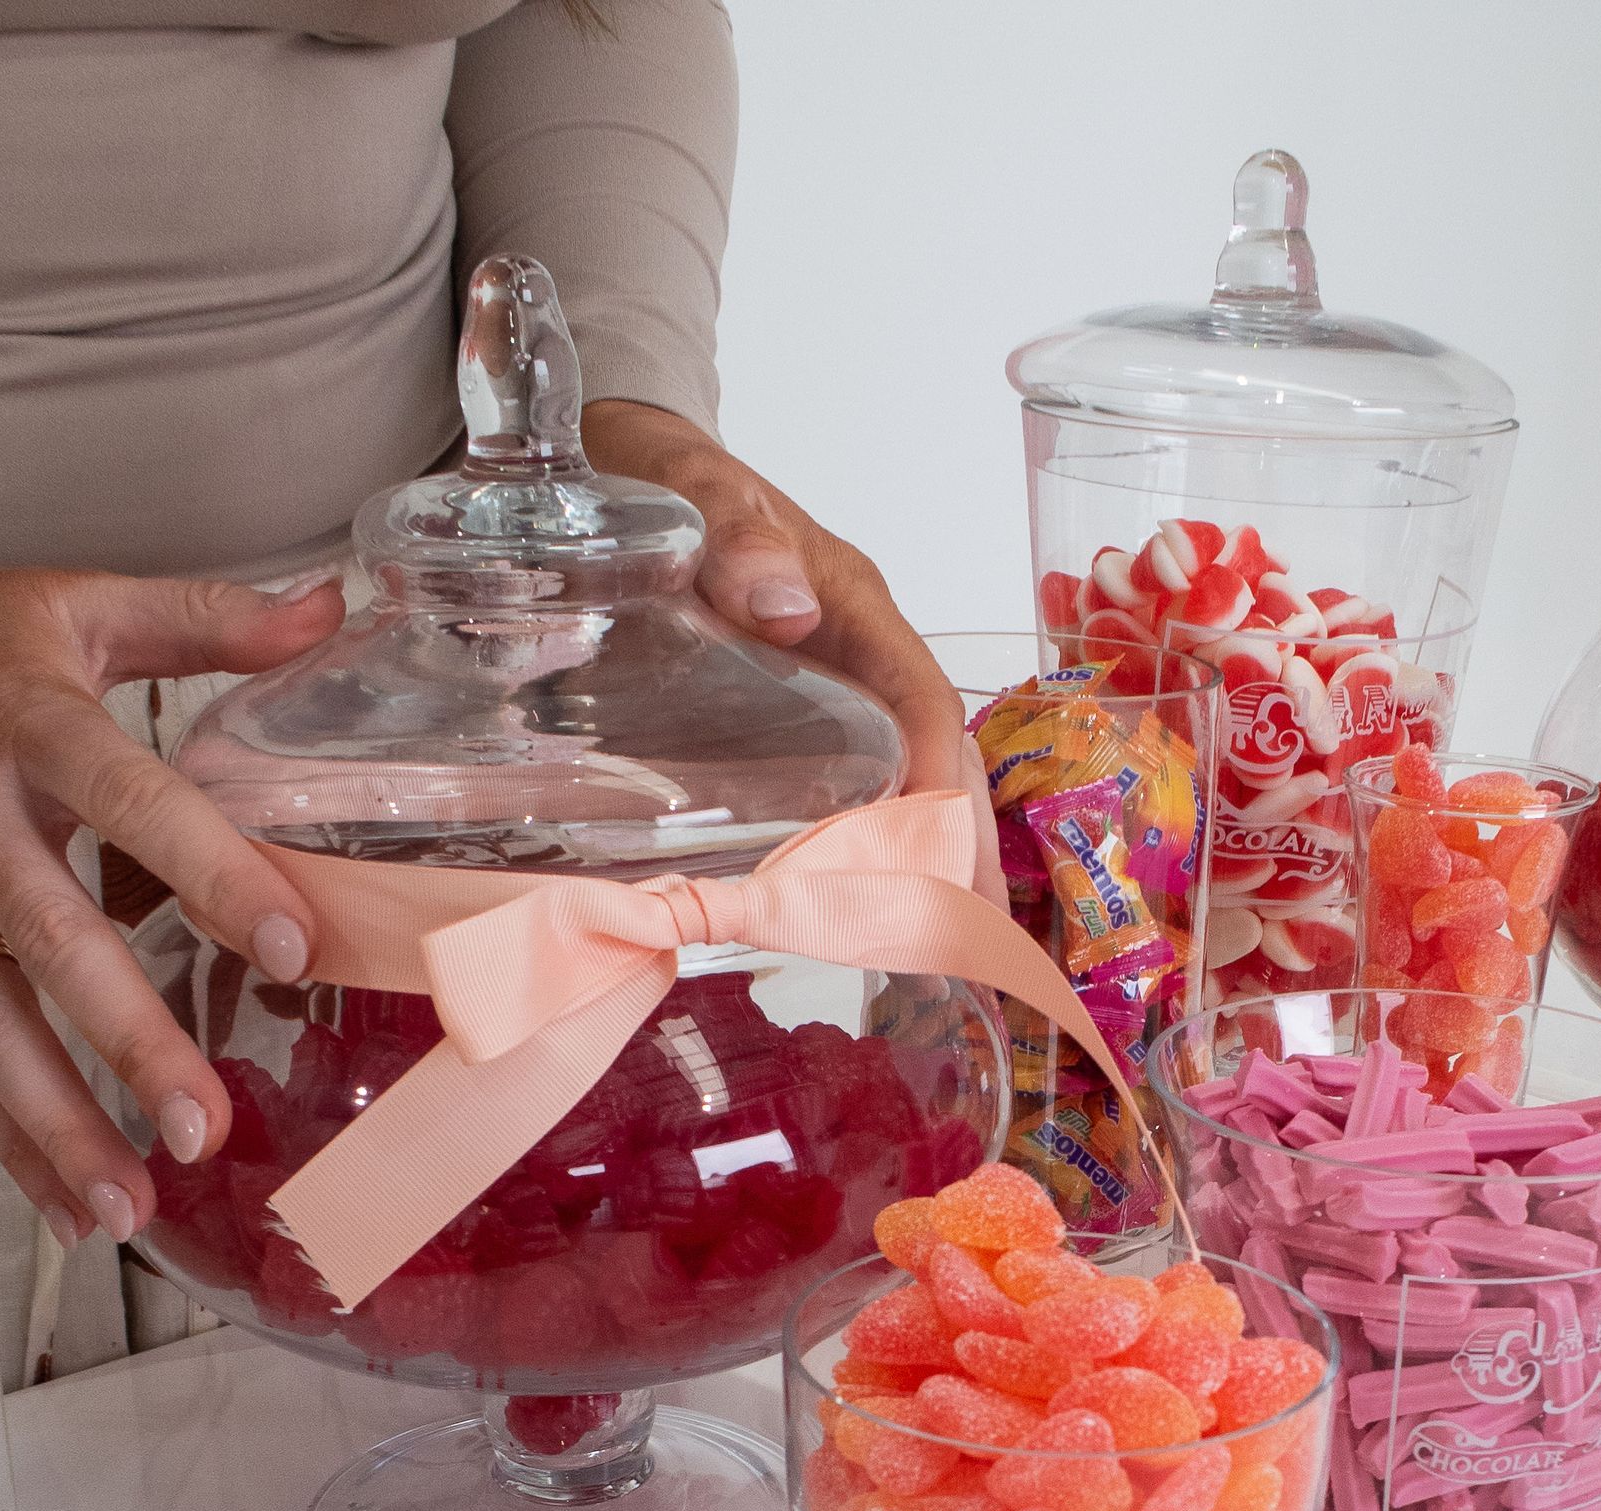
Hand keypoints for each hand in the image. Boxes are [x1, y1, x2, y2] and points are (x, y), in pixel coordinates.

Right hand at [0, 565, 345, 1242]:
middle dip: (126, 1039)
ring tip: (130, 1204)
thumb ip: (203, 618)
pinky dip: (3, 1135)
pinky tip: (65, 1204)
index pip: (132, 800)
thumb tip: (325, 607)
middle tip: (203, 1124)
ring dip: (54, 1122)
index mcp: (28, 722)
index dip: (211, 871)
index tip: (290, 944)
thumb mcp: (70, 604)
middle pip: (49, 938)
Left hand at [580, 402, 1002, 902]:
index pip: (919, 697)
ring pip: (902, 784)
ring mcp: (835, 693)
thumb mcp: (696, 494)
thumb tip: (787, 611)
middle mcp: (859, 656)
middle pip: (932, 757)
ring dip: (921, 869)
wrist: (633, 463)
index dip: (935, 776)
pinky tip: (860, 917)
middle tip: (966, 943)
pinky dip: (865, 857)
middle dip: (955, 850)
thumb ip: (736, 539)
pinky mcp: (801, 721)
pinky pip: (854, 790)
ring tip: (933, 958)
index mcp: (852, 605)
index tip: (935, 854)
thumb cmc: (672, 480)